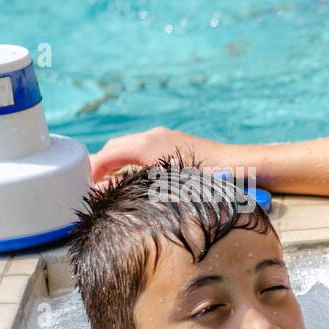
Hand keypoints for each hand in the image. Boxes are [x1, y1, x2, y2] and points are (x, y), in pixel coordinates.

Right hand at [90, 126, 226, 183]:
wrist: (246, 167)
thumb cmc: (213, 179)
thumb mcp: (169, 186)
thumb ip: (133, 186)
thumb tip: (104, 191)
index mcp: (148, 145)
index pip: (106, 155)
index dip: (91, 172)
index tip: (82, 188)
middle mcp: (154, 137)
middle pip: (115, 149)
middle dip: (101, 167)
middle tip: (92, 189)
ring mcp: (166, 138)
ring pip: (129, 149)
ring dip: (117, 165)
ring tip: (110, 187)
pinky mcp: (176, 145)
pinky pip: (145, 151)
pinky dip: (133, 163)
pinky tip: (136, 180)